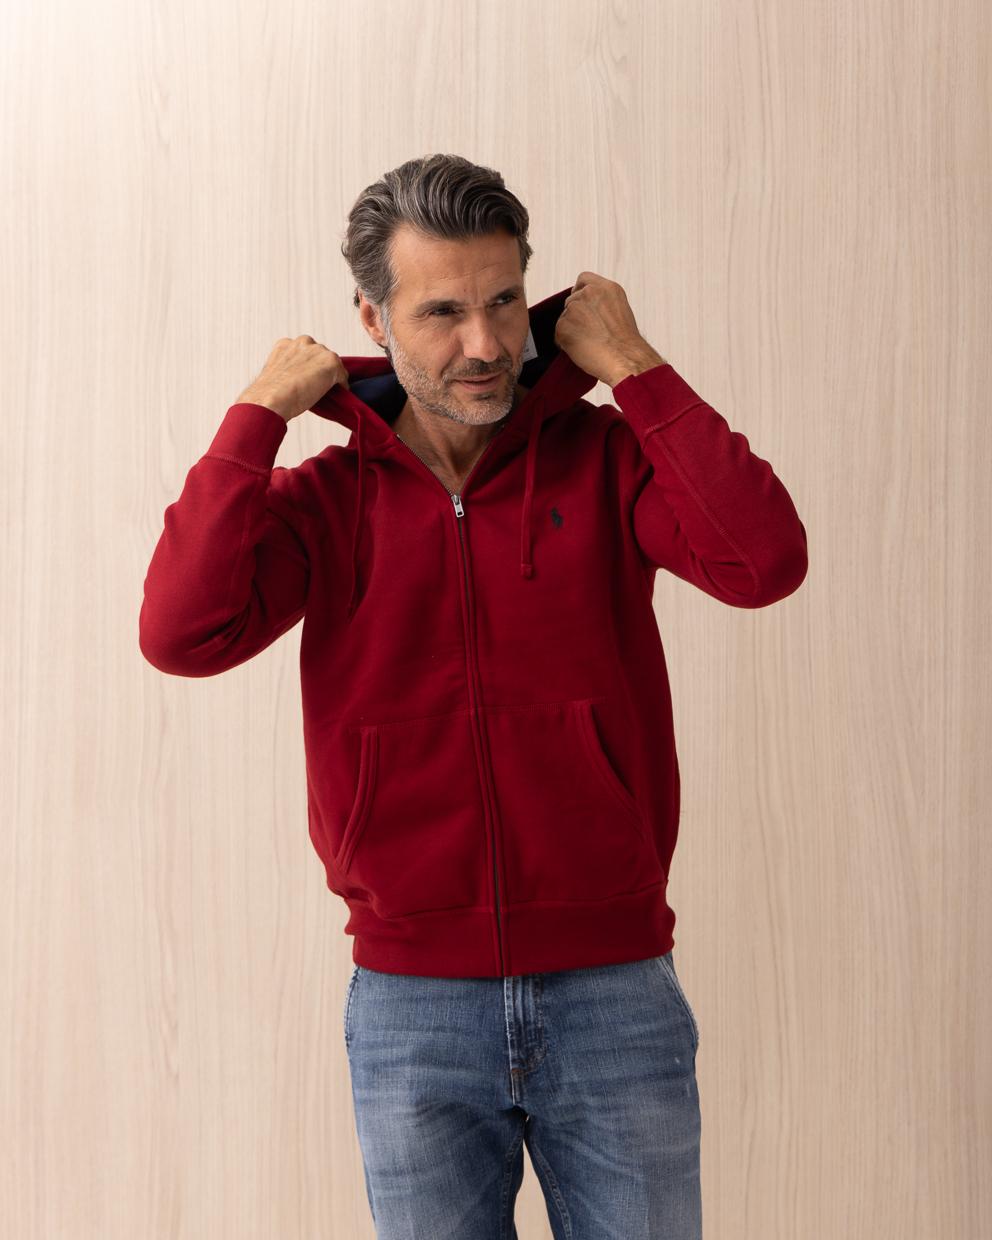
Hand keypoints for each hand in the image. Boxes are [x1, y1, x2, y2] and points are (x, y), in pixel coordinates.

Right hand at [235, 335, 349, 421]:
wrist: (270, 399)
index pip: (305, 351)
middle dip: (320, 369)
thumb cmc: (269, 395)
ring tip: (327, 392)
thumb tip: (298, 383)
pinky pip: (342, 376)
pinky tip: (337, 396)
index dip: (308, 366)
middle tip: (319, 386)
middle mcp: (302, 342)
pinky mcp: (331, 362)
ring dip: (331, 376)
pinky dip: (341, 386)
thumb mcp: (276, 376)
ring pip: (332, 364)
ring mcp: (318, 351)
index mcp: (285, 344)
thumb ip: (288, 372)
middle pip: (320, 355)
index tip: (308, 378)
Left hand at [553, 273, 665, 385]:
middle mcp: (589, 293)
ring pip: (564, 318)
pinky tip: (582, 350)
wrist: (626, 358)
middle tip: (589, 332)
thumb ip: (603, 304)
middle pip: (571, 301)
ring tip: (589, 343)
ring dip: (571, 330)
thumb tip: (589, 310)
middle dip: (576, 316)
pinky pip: (558, 334)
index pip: (583, 279)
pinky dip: (565, 344)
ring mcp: (575, 308)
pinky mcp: (563, 325)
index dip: (580, 293)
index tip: (583, 305)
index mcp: (607, 288)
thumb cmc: (626, 343)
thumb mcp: (620, 311)